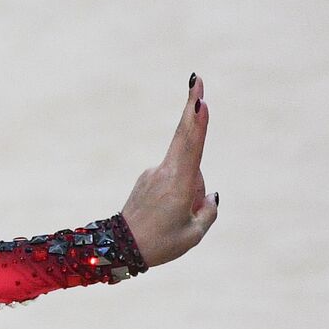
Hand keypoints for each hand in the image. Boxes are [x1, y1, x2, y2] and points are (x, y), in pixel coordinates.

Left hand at [120, 74, 218, 266]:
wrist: (119, 250)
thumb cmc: (159, 244)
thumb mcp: (194, 233)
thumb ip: (208, 210)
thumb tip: (208, 194)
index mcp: (178, 183)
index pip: (191, 146)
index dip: (197, 121)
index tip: (199, 99)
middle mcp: (165, 172)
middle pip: (183, 136)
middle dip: (192, 108)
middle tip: (196, 78)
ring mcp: (153, 173)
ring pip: (185, 173)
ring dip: (189, 192)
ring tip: (175, 220)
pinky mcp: (147, 179)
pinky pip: (173, 181)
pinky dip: (178, 194)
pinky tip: (167, 215)